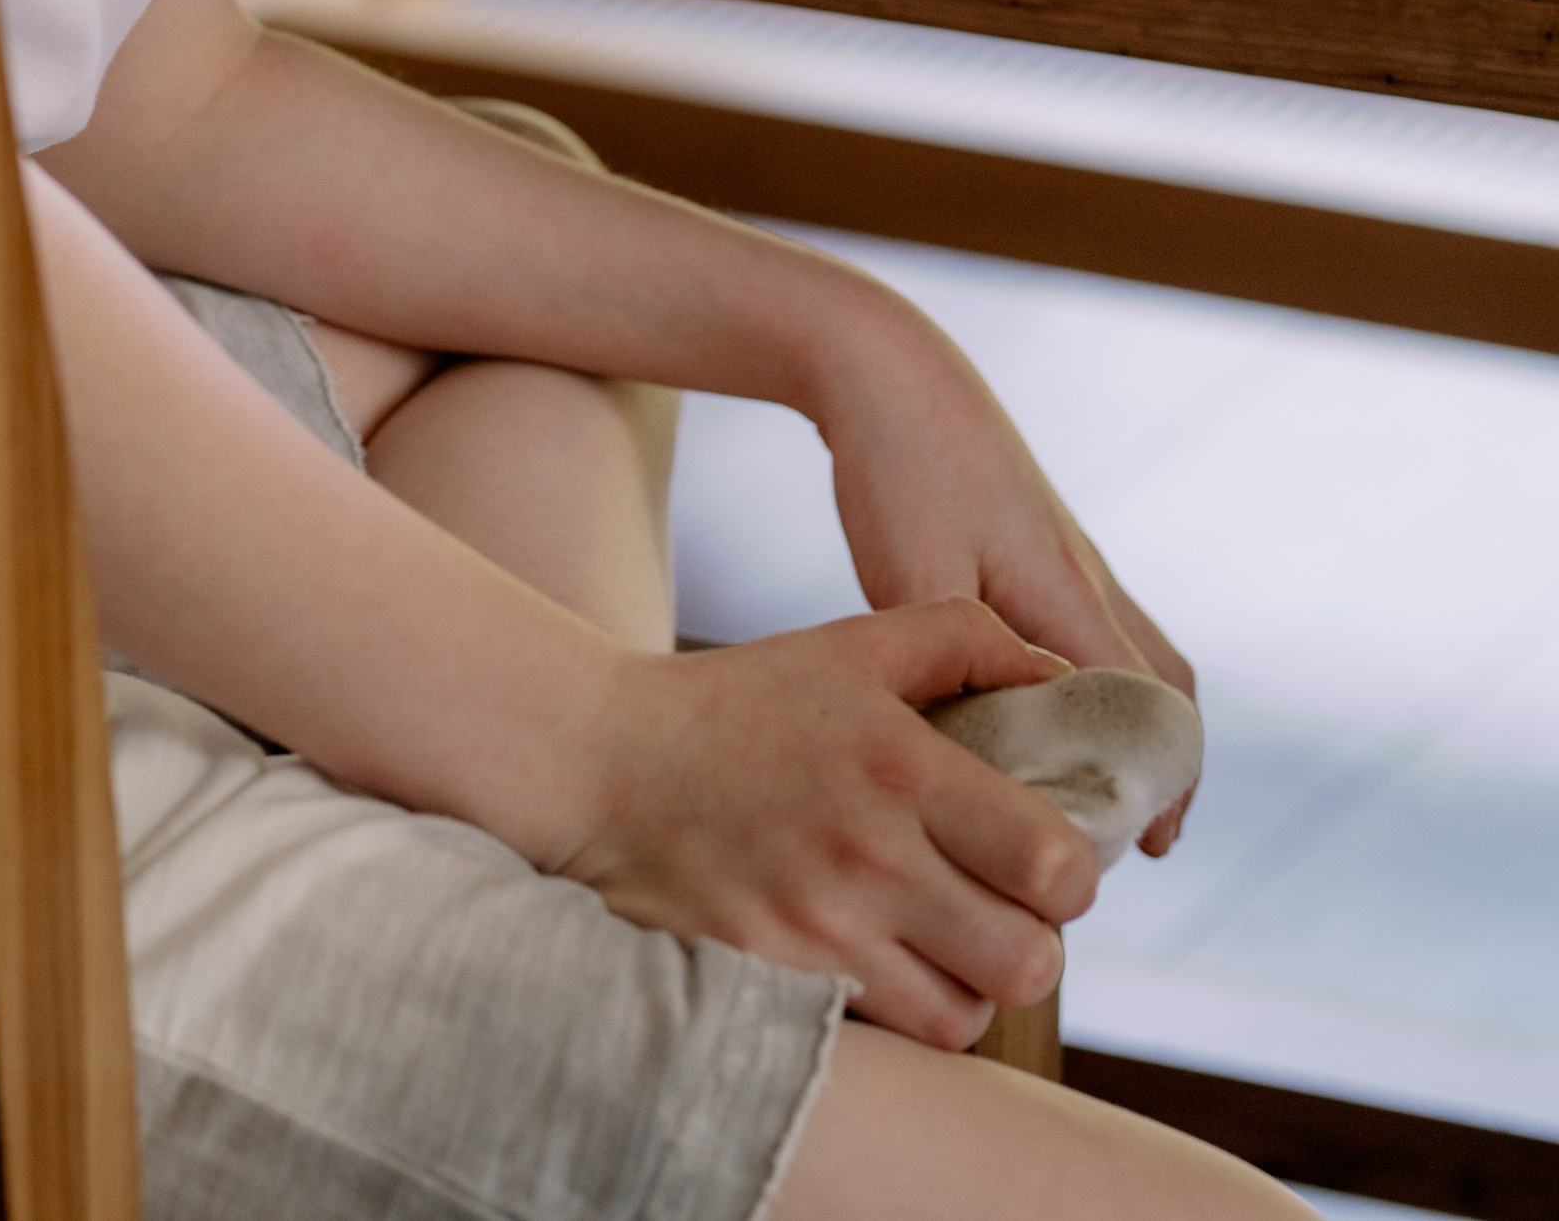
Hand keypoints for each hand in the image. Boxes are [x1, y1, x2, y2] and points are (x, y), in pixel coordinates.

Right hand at [555, 601, 1099, 1042]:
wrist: (604, 762)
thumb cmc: (738, 703)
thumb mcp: (850, 645)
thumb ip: (962, 639)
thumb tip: (1055, 674)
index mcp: (901, 768)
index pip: (1053, 865)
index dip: (1072, 871)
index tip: (1044, 854)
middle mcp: (870, 858)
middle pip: (1028, 962)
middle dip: (1034, 940)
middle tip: (1002, 907)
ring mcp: (822, 933)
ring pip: (965, 1018)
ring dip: (972, 985)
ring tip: (947, 941)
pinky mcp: (779, 984)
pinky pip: (890, 1036)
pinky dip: (906, 1011)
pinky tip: (888, 964)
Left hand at [812, 302, 1198, 855]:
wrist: (887, 368)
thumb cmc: (902, 472)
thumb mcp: (917, 580)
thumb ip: (958, 675)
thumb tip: (978, 764)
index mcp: (1072, 598)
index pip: (1148, 713)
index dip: (1155, 784)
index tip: (1141, 847)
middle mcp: (1088, 578)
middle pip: (1164, 686)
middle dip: (1162, 761)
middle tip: (1138, 835)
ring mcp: (1068, 554)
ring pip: (1137, 651)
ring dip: (1135, 717)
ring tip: (1107, 783)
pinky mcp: (1037, 539)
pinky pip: (1096, 623)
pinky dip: (1097, 675)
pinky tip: (1045, 703)